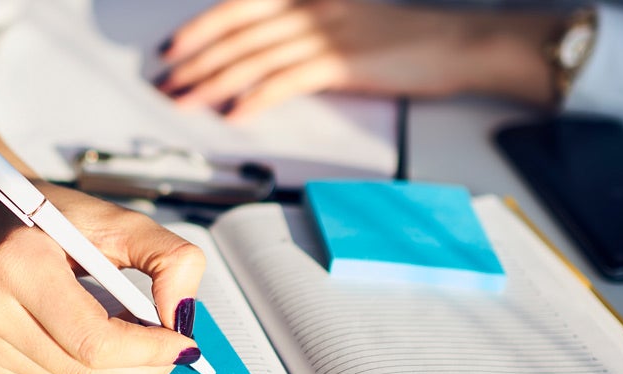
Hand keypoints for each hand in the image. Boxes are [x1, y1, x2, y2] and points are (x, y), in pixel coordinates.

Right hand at [0, 99, 204, 373]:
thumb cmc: (50, 215)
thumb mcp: (116, 218)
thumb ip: (167, 257)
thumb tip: (182, 316)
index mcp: (18, 261)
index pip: (93, 340)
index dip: (148, 351)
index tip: (183, 344)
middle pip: (86, 373)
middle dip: (142, 369)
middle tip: (172, 351)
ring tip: (141, 345)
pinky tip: (100, 344)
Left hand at [156, 0, 562, 119]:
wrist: (455, 43)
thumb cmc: (403, 39)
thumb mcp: (344, 24)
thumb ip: (301, 35)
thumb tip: (261, 58)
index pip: (238, 7)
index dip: (199, 28)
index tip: (171, 49)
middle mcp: (311, 8)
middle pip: (236, 33)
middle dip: (194, 60)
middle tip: (166, 83)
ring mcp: (326, 33)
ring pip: (253, 57)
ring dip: (212, 82)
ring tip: (186, 101)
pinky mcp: (342, 62)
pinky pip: (287, 80)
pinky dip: (256, 97)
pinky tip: (235, 113)